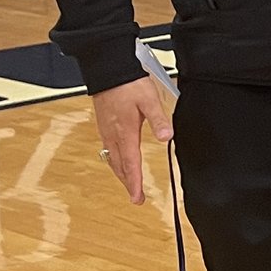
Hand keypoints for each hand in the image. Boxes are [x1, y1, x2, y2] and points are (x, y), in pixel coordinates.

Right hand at [92, 76, 174, 203]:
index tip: (137, 198)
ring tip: (128, 184)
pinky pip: (109, 150)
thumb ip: (158, 119)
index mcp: (125, 133)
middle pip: (120, 166)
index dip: (134, 183)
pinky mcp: (104, 126)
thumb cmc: (128, 85)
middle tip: (136, 198)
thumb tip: (167, 137)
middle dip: (128, 183)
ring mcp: (106, 131)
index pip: (131, 164)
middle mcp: (113, 136)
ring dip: (121, 174)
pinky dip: (115, 161)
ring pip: (112, 159)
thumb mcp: (149, 100)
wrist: (108, 72)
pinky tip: (119, 161)